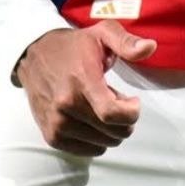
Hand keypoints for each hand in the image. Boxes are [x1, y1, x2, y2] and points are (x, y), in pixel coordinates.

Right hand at [15, 23, 156, 156]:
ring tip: (102, 107)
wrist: (34, 57)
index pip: (111, 114)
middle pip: (112, 132)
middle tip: (118, 101)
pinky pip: (88, 151)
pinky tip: (92, 118)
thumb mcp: (102, 34)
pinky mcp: (51, 136)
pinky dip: (98, 139)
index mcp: (81, 80)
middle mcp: (65, 106)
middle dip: (125, 120)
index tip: (133, 101)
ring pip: (103, 144)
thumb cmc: (74, 46)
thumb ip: (127, 42)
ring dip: (111, 129)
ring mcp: (57, 124)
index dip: (131, 113)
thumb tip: (150, 47)